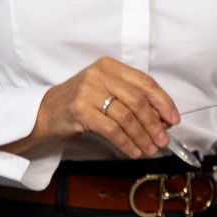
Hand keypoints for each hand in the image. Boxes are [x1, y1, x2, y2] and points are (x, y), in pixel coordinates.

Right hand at [10, 57, 179, 158]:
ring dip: (143, 135)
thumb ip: (131, 98)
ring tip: (151, 148)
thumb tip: (162, 118)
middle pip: (138, 100)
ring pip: (127, 116)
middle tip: (164, 139)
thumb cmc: (80, 102)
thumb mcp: (105, 90)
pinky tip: (134, 151)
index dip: (163, 101)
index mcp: (110, 66)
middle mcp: (99, 74)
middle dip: (155, 122)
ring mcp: (88, 91)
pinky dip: (127, 142)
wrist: (43, 112)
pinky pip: (112, 129)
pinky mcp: (80, 111)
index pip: (145, 82)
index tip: (173, 118)